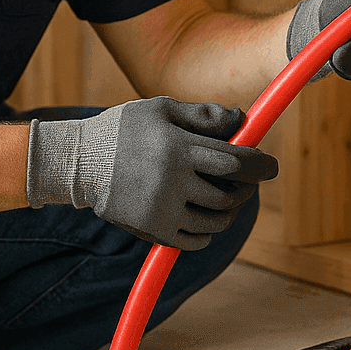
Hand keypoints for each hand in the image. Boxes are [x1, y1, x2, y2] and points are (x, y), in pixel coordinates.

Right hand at [73, 97, 276, 249]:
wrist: (78, 161)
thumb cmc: (123, 129)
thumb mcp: (162, 109)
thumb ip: (203, 115)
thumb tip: (243, 118)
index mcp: (179, 148)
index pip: (235, 162)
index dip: (260, 165)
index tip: (272, 167)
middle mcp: (173, 181)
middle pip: (229, 194)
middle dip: (246, 189)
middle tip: (247, 184)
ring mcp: (162, 209)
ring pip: (215, 221)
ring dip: (229, 213)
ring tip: (226, 201)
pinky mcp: (151, 229)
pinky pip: (193, 240)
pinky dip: (206, 234)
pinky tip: (205, 222)